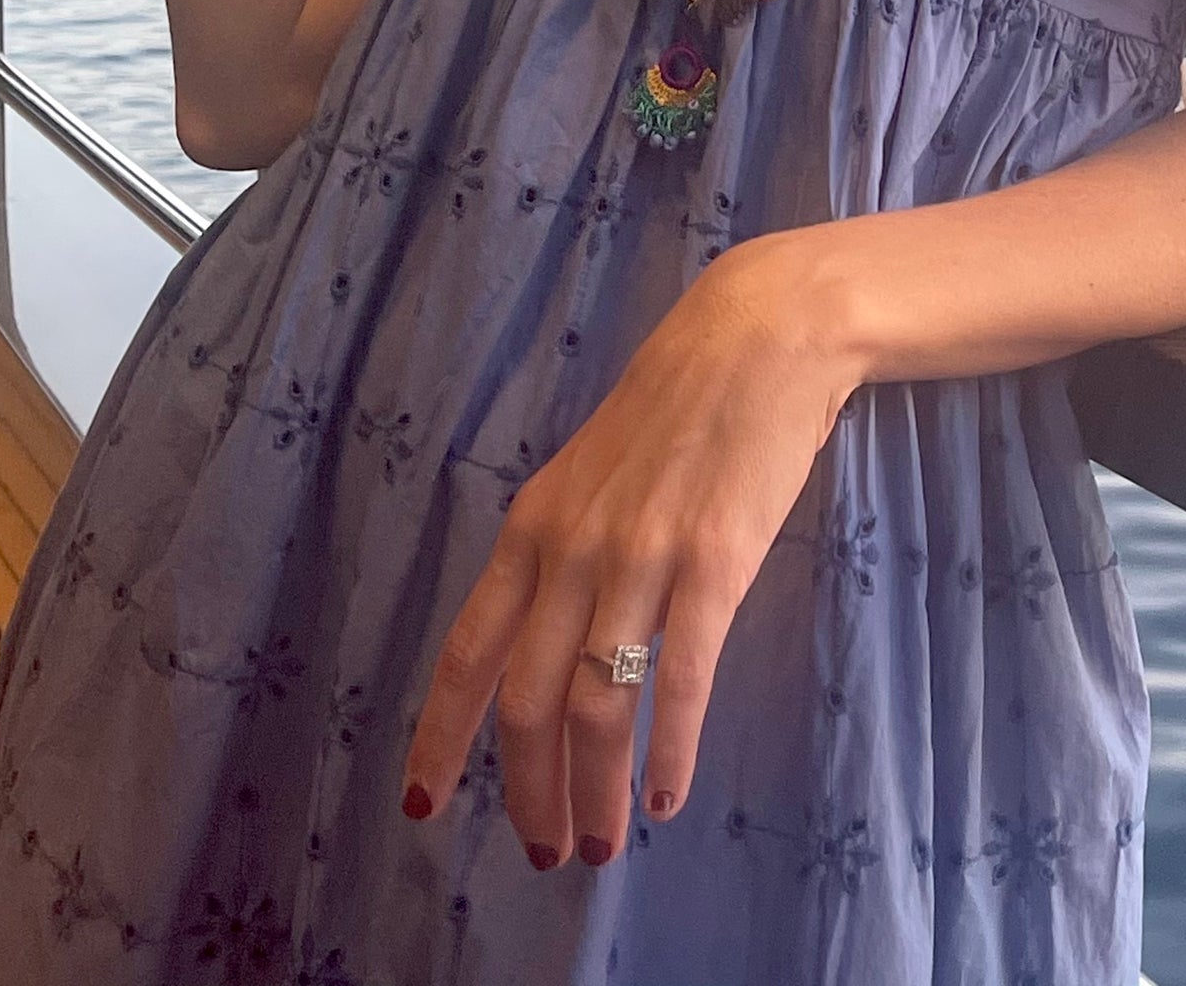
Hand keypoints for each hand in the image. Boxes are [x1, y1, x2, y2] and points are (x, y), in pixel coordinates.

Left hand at [401, 241, 852, 868]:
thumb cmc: (681, 400)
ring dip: (596, 790)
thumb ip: (562, 547)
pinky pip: (680, 679)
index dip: (441, 737)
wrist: (762, 334)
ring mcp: (642, 555)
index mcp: (533, 524)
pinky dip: (669, 751)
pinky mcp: (714, 562)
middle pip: (527, 700)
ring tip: (606, 843)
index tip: (423, 807)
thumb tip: (548, 637)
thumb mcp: (591, 470)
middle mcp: (572, 547)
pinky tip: (669, 794)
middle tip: (548, 850)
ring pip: (596, 703)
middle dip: (528, 791)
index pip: (466, 652)